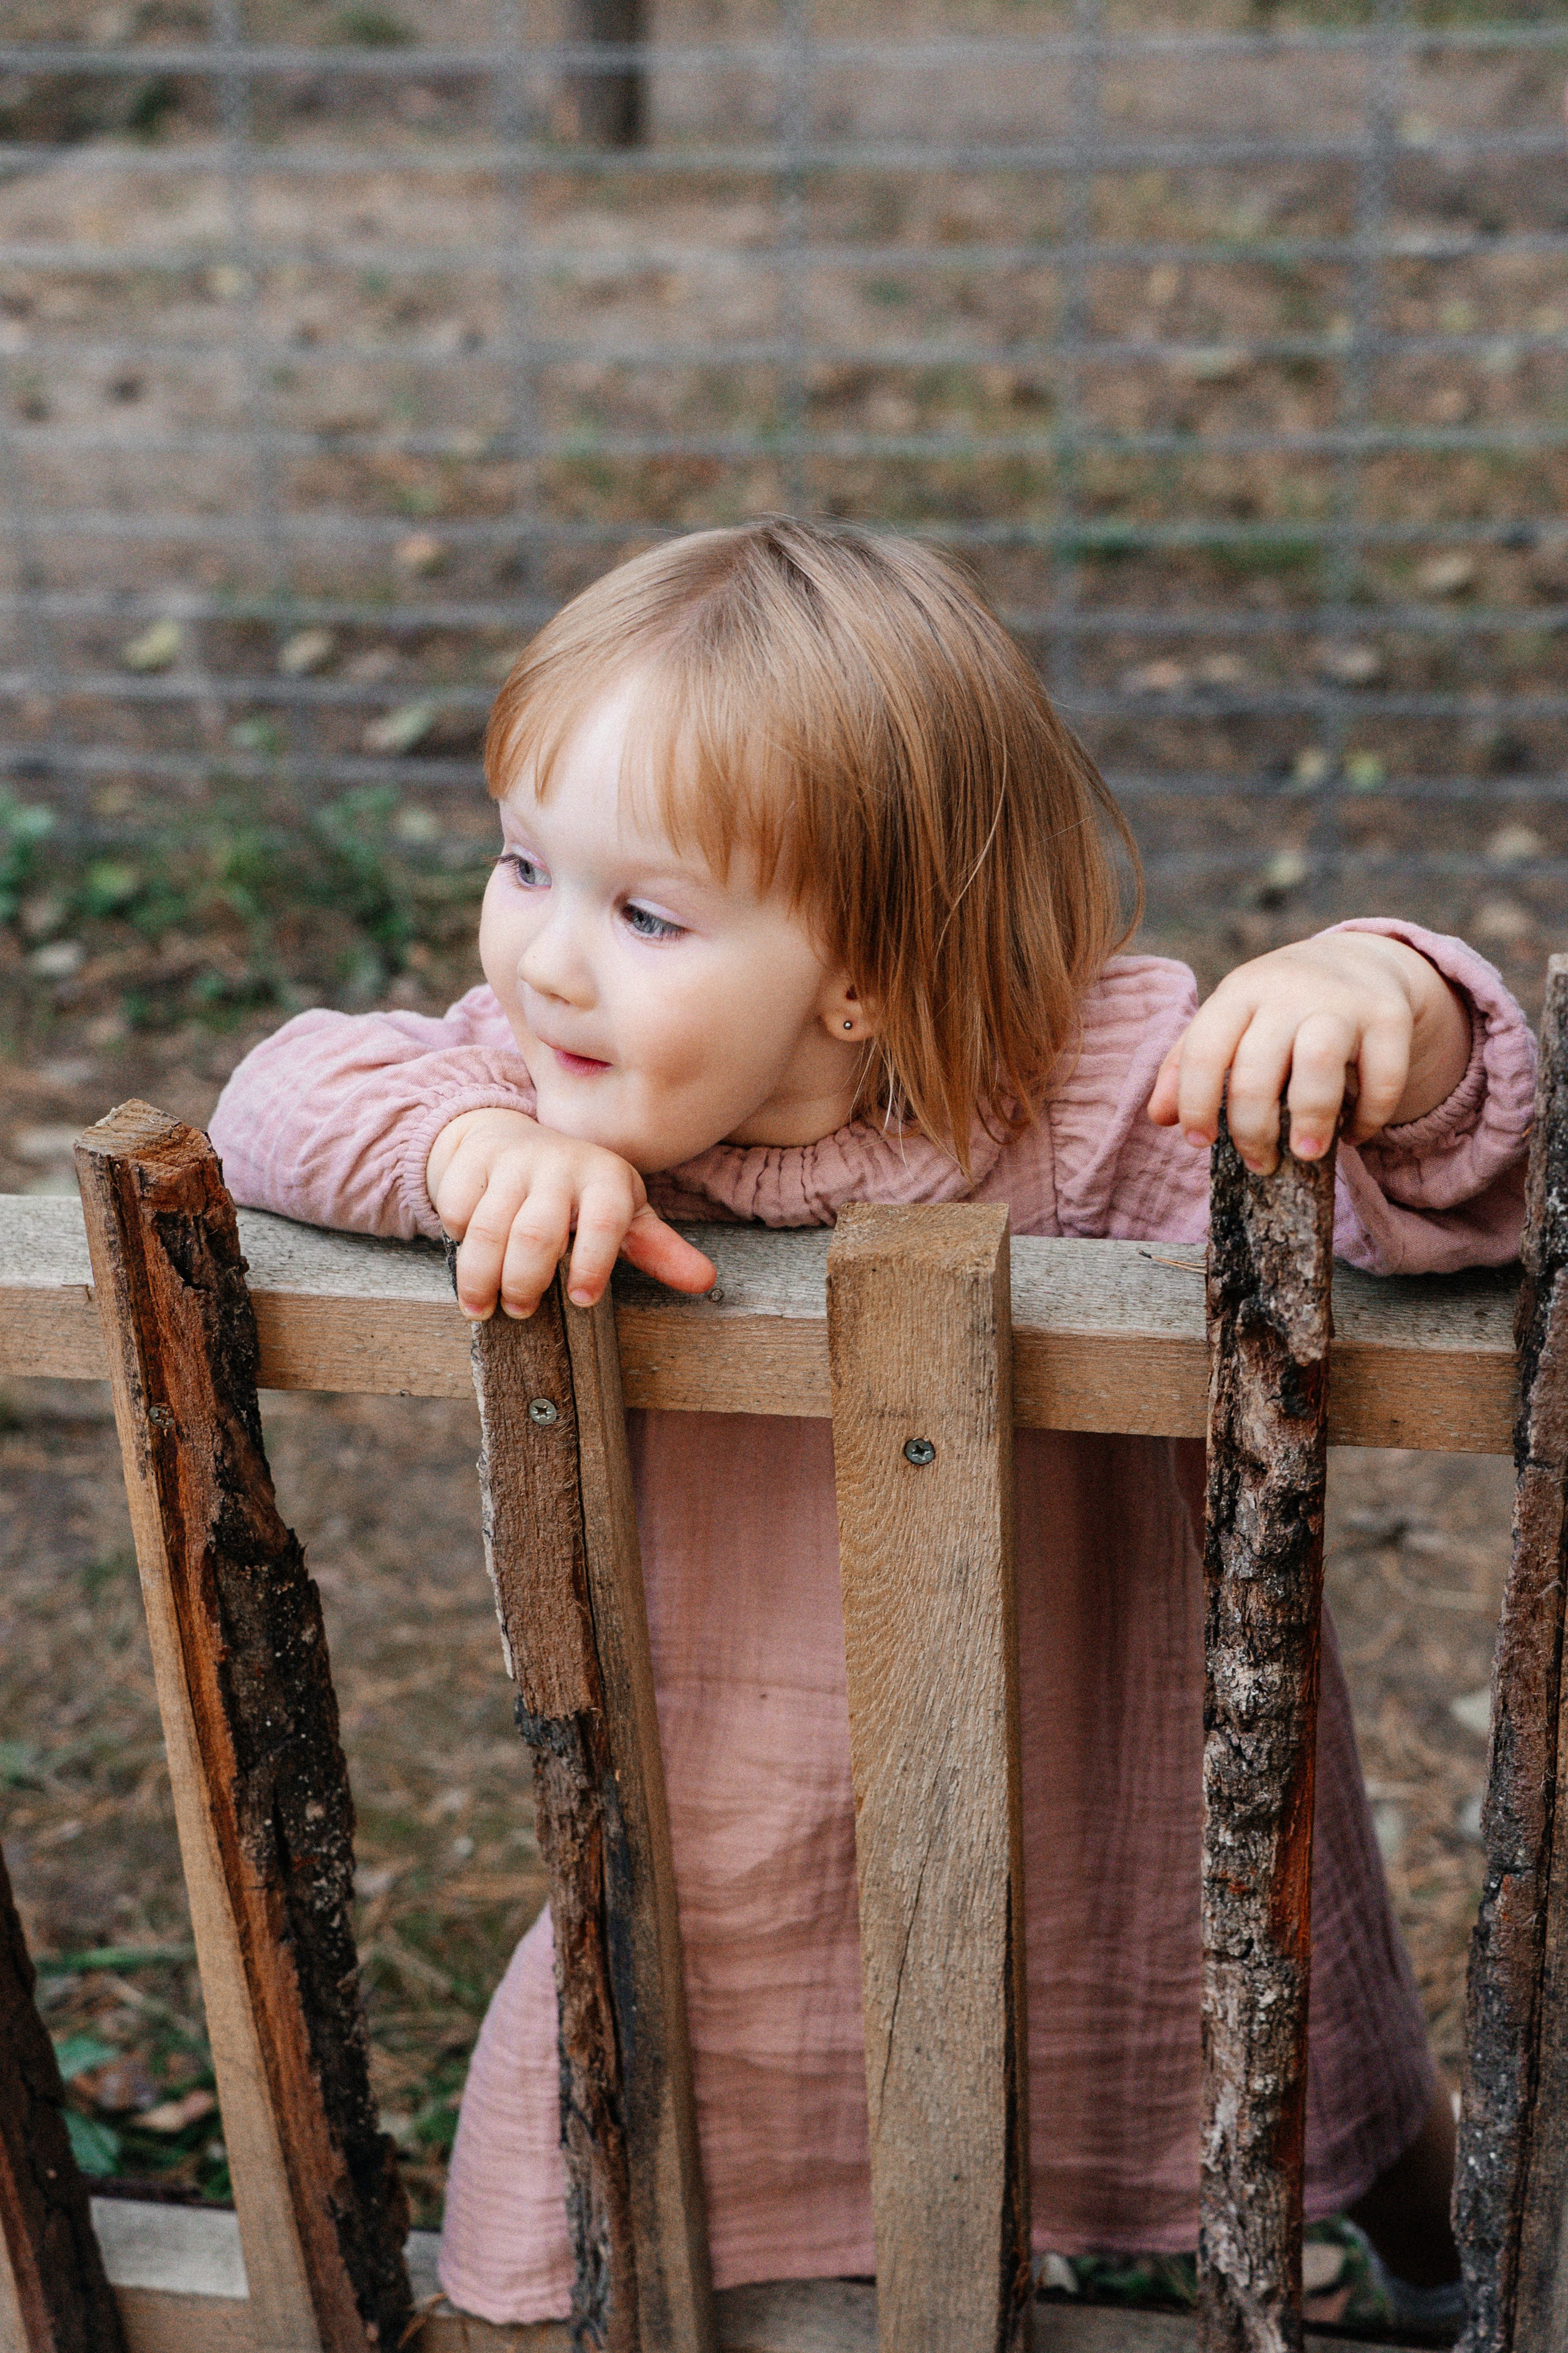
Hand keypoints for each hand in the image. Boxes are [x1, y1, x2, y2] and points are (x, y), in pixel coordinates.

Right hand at [426, 1107, 716, 1319]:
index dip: (594, 1263)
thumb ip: (659, 1250)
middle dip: (524, 1281)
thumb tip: (705, 1281)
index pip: (605, 1222)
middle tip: (520, 1312)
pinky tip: (465, 1255)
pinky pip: (456, 1206)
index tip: (581, 1301)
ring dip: (480, 1275)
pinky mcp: (473, 1159)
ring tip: (481, 1308)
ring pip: (488, 1226)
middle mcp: (561, 1164)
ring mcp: (513, 1160)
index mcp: (607, 1180)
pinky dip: (455, 1237)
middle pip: (536, 1233)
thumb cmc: (581, 1194)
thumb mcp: (624, 1215)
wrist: (517, 1141)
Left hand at [1146, 932, 1472, 1175]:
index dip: (1193, 1103)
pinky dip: (1369, 1117)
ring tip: (1306, 1154)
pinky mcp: (1389, 1016)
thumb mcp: (1230, 1020)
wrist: (1360, 959)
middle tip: (1261, 1164)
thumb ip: (1189, 1064)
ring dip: (1310, 1121)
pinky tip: (1353, 1136)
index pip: (1203, 1049)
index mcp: (1240, 992)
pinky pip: (1382, 1077)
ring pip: (1319, 1064)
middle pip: (1257, 1068)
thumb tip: (1160, 1118)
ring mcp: (1342, 1001)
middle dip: (1252, 1129)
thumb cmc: (1279, 1007)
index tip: (1198, 1142)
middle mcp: (1288, 990)